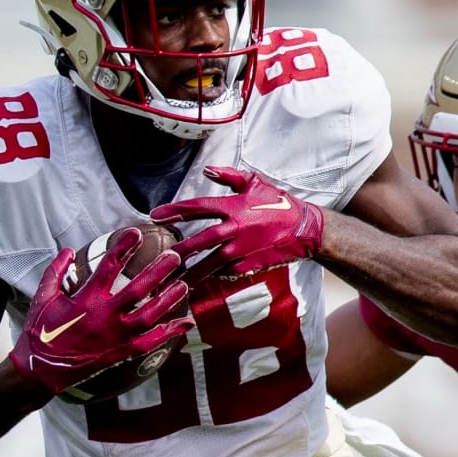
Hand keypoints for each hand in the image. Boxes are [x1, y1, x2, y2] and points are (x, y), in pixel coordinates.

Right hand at [9, 228, 193, 395]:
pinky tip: (185, 323)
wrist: (41, 370)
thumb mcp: (42, 297)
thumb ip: (55, 271)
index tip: (135, 233)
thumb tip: (67, 251)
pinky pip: (150, 342)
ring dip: (168, 299)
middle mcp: (104, 317)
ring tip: (184, 284)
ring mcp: (115, 336)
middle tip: (175, 256)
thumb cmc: (40, 332)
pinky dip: (169, 333)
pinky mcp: (121, 353)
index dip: (122, 248)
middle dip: (157, 271)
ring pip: (149, 315)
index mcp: (86, 300)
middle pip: (137, 289)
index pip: (108, 266)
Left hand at [151, 165, 323, 280]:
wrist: (304, 229)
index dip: (173, 211)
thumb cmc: (278, 204)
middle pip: (198, 242)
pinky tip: (195, 286)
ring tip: (171, 283)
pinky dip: (210, 278)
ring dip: (189, 274)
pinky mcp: (247, 266)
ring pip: (208, 265)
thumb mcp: (254, 183)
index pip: (196, 208)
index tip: (154, 215)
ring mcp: (241, 251)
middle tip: (156, 259)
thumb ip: (228, 175)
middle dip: (176, 251)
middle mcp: (234, 230)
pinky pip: (223, 273)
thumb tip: (207, 170)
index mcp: (233, 207)